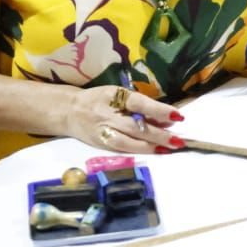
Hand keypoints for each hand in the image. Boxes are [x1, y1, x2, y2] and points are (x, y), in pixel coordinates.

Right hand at [62, 84, 185, 154]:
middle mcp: (108, 114)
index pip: (140, 104)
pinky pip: (122, 149)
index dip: (159, 110)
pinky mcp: (100, 144)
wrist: (68, 110)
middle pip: (136, 126)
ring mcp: (103, 130)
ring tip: (169, 148)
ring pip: (129, 141)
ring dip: (151, 146)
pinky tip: (155, 151)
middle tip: (178, 141)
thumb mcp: (120, 95)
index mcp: (115, 96)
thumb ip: (143, 106)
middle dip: (159, 134)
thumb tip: (168, 119)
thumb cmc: (101, 100)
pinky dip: (140, 151)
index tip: (178, 116)